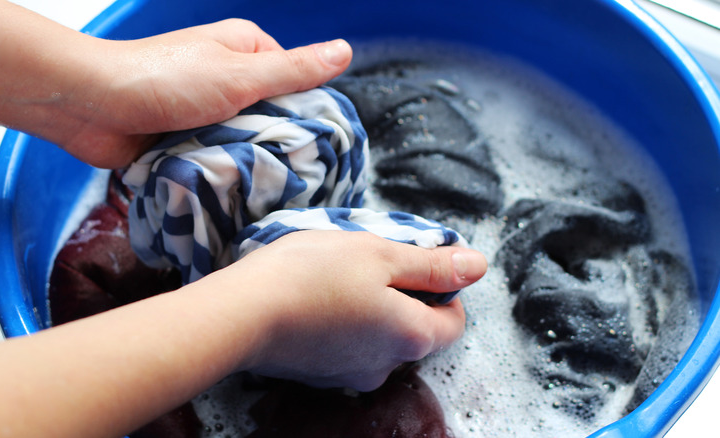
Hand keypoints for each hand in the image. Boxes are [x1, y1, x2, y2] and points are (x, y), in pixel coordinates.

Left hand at [57, 19, 352, 167]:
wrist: (91, 106)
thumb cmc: (164, 80)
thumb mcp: (240, 75)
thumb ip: (293, 70)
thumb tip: (345, 51)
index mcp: (244, 49)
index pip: (295, 83)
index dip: (307, 112)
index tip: (317, 145)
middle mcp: (225, 76)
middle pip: (269, 115)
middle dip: (274, 142)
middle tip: (289, 173)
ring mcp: (202, 109)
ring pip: (242, 140)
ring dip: (245, 160)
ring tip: (261, 187)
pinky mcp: (182, 137)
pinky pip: (214, 157)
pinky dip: (219, 171)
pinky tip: (231, 190)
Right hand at [224, 230, 486, 390]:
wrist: (242, 313)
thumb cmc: (314, 274)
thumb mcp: (381, 255)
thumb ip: (432, 265)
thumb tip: (478, 266)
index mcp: (411, 338)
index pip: (454, 321)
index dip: (443, 288)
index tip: (413, 262)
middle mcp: (386, 367)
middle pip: (414, 329)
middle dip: (402, 294)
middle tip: (370, 261)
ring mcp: (349, 375)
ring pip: (378, 337)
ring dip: (370, 306)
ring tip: (336, 276)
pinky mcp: (318, 374)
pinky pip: (346, 345)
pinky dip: (341, 321)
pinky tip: (314, 297)